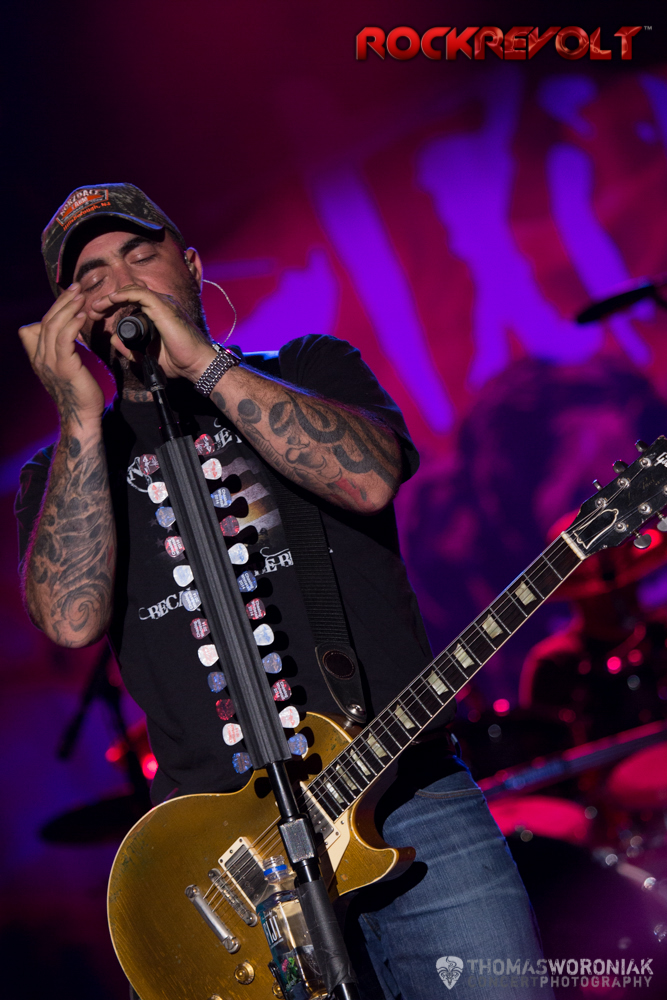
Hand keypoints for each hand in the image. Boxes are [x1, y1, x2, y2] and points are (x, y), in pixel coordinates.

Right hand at [19, 283, 104, 426]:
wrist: (82, 415)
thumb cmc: (80, 391)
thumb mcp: (66, 367)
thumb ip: (63, 350)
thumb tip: (69, 332)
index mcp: (38, 357)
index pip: (39, 325)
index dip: (53, 308)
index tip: (69, 296)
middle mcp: (40, 357)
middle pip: (47, 321)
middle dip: (62, 301)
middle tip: (77, 287)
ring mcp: (50, 362)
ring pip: (54, 326)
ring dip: (68, 307)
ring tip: (81, 295)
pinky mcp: (64, 366)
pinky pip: (65, 339)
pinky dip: (73, 324)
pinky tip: (82, 315)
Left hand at [91, 284, 216, 381]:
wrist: (197, 365)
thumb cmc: (180, 361)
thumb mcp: (147, 356)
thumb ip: (130, 349)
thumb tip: (113, 339)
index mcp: (160, 313)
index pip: (133, 301)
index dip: (114, 305)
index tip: (98, 315)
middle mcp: (162, 304)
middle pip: (130, 293)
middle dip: (109, 300)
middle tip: (93, 310)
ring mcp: (164, 304)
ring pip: (133, 291)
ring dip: (112, 297)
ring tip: (96, 306)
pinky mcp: (164, 308)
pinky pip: (140, 294)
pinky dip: (123, 295)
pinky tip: (110, 300)